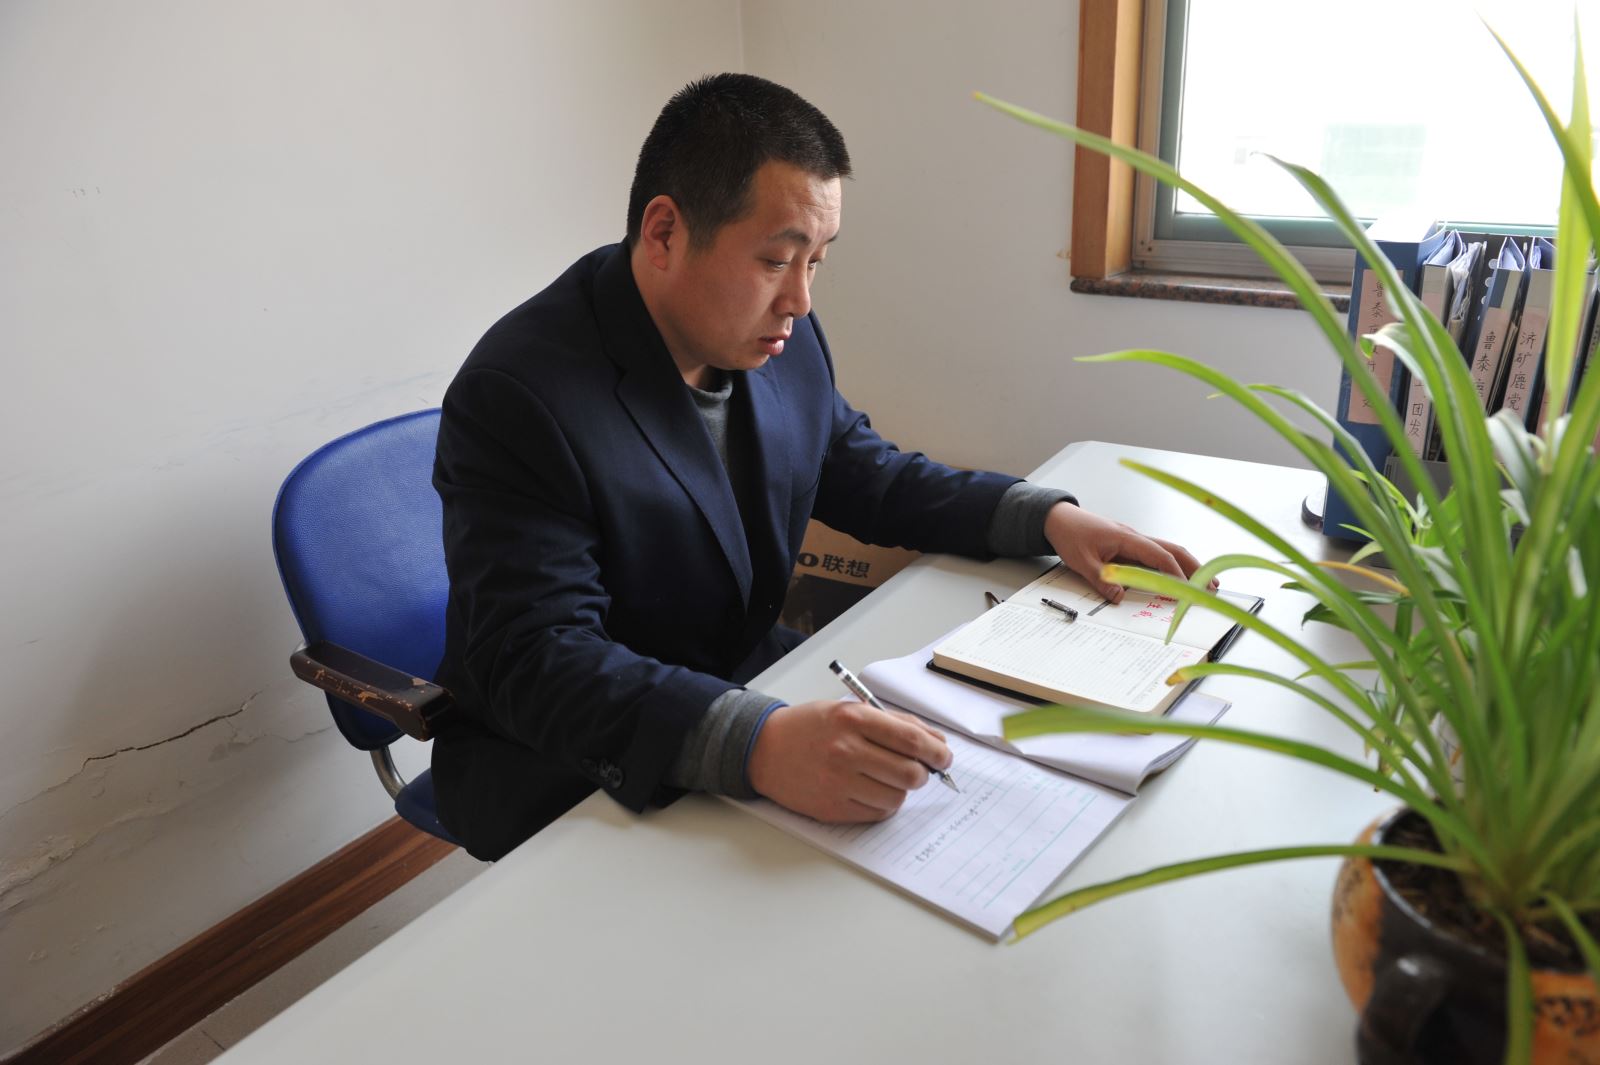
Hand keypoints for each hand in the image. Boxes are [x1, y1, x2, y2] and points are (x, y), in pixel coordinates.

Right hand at [746, 699, 951, 821]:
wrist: (764, 749)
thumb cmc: (811, 727)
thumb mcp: (850, 710)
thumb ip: (894, 723)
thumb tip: (937, 741)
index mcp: (854, 720)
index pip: (911, 740)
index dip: (937, 751)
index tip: (945, 757)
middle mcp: (846, 751)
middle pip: (910, 773)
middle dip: (924, 774)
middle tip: (921, 771)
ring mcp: (838, 783)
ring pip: (897, 797)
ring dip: (901, 790)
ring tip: (887, 778)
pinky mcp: (832, 808)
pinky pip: (877, 813)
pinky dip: (883, 804)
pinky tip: (871, 790)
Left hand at [1043, 501, 1209, 602]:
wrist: (1059, 518)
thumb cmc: (1070, 534)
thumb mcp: (1080, 561)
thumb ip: (1100, 579)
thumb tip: (1118, 596)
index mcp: (1126, 538)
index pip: (1158, 556)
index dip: (1174, 573)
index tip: (1187, 589)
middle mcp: (1135, 537)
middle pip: (1172, 550)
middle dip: (1194, 567)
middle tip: (1211, 585)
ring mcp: (1134, 540)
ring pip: (1167, 551)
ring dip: (1186, 565)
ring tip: (1204, 582)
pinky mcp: (1129, 545)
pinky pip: (1155, 554)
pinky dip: (1171, 565)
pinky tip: (1177, 576)